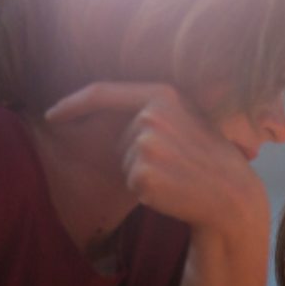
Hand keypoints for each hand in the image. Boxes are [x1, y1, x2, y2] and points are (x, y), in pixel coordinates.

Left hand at [45, 82, 267, 234]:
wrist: (232, 194)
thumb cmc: (210, 158)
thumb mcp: (188, 117)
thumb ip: (152, 108)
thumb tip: (109, 108)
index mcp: (163, 93)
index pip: (102, 91)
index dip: (72, 102)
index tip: (52, 114)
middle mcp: (151, 115)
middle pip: (117, 136)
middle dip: (134, 153)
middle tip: (174, 163)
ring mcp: (146, 144)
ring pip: (123, 160)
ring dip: (142, 172)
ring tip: (176, 174)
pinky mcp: (142, 174)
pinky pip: (130, 182)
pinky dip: (146, 190)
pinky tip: (172, 189)